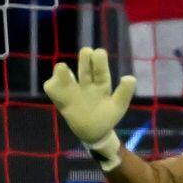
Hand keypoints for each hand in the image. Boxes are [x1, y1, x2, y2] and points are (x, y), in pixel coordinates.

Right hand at [44, 47, 135, 165]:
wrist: (93, 132)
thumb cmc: (108, 116)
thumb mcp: (119, 105)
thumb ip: (125, 92)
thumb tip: (130, 77)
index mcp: (102, 85)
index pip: (101, 71)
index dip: (100, 62)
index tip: (99, 52)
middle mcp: (87, 84)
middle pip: (85, 70)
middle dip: (85, 60)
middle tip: (86, 51)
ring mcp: (72, 90)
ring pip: (67, 76)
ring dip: (63, 71)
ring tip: (62, 67)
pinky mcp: (60, 97)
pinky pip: (53, 88)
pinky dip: (52, 84)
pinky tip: (54, 83)